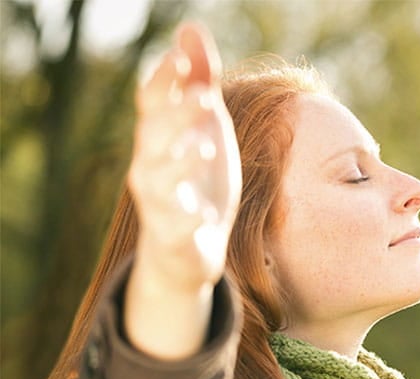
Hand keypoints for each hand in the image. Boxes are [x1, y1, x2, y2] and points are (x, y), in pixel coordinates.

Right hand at [128, 22, 240, 289]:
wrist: (191, 246)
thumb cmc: (198, 178)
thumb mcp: (205, 127)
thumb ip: (200, 82)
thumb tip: (190, 29)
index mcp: (159, 138)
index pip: (152, 102)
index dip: (164, 80)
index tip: (182, 58)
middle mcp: (150, 167)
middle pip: (154, 136)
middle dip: (177, 116)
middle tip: (207, 98)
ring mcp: (160, 204)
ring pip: (157, 181)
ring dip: (178, 162)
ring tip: (203, 147)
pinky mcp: (175, 238)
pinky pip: (175, 230)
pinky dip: (187, 221)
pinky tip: (204, 215)